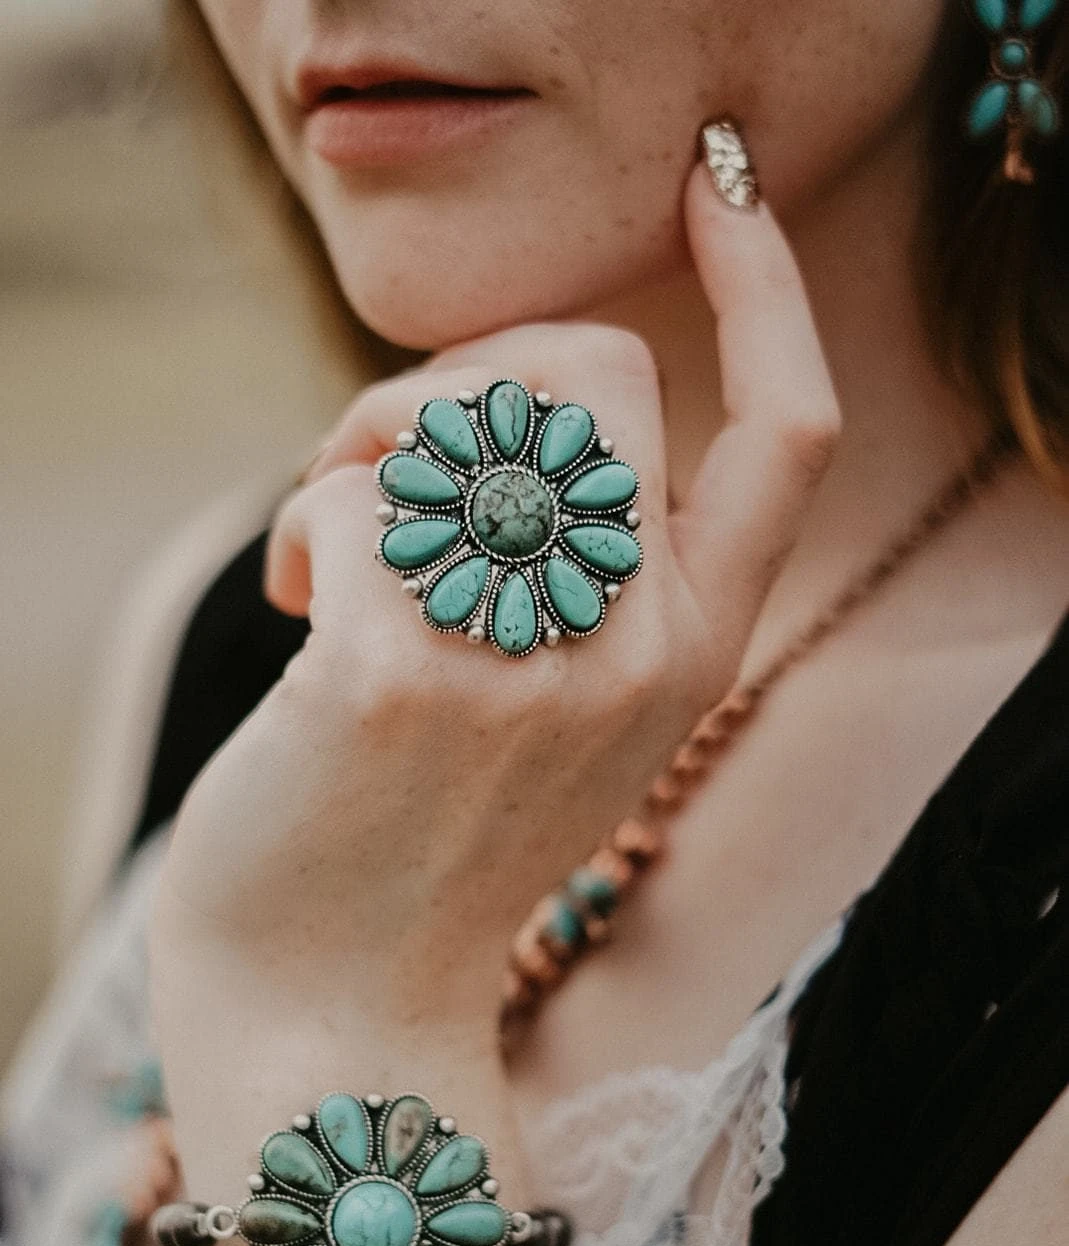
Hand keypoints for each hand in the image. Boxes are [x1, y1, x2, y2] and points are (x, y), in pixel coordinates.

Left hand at [150, 159, 839, 1054]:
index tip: (721, 193)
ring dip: (367, 441)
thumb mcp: (562, 710)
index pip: (789, 435)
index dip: (765, 291)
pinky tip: (291, 601)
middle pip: (596, 370)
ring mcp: (526, 666)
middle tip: (385, 472)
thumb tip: (501, 417)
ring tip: (329, 547)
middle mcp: (640, 650)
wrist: (339, 1009)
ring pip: (463, 409)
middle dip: (467, 375)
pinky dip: (302, 522)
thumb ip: (584, 576)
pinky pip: (351, 492)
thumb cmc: (425, 843)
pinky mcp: (395, 677)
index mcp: (695, 653)